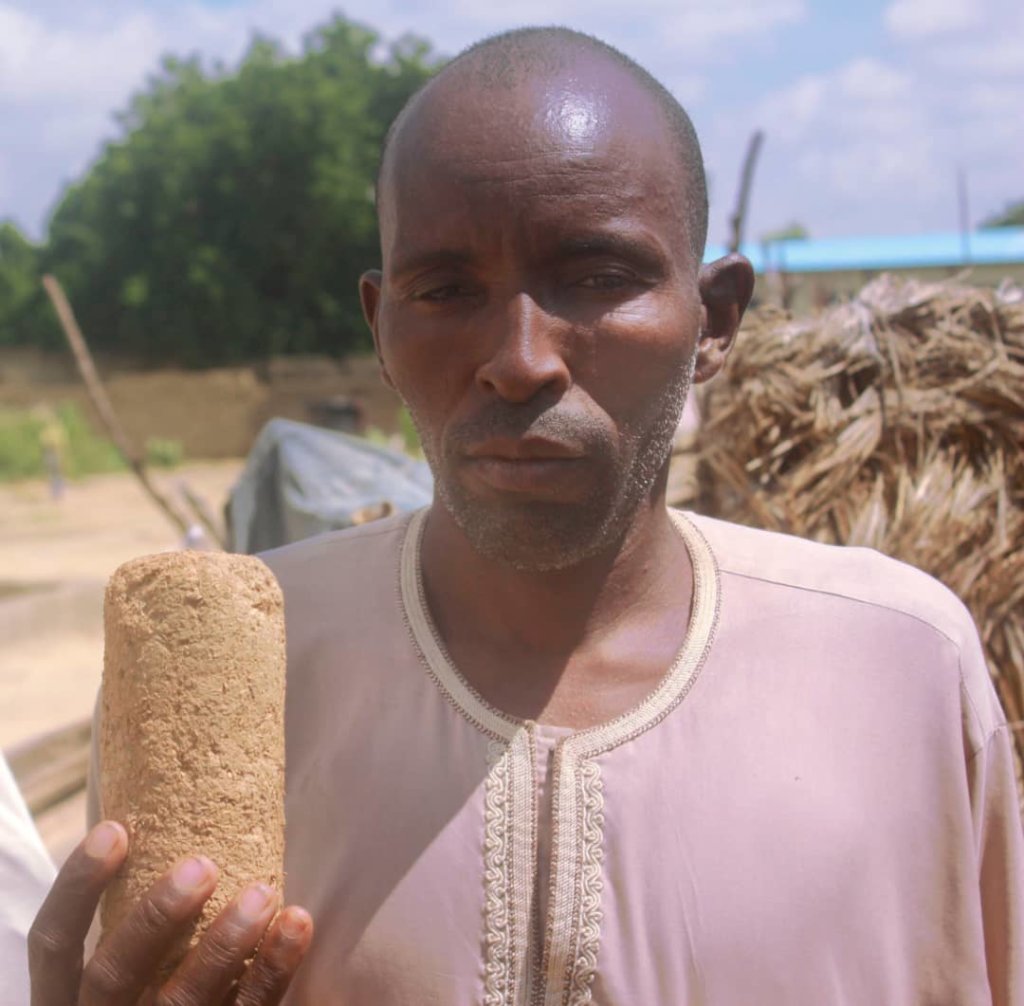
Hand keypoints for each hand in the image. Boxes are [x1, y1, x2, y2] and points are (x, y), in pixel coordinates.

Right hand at [28, 820, 312, 1004]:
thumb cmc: (154, 982)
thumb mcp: (125, 964)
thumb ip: (134, 920)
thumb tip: (178, 819)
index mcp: (67, 998)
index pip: (54, 944)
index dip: (78, 885)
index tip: (116, 828)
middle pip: (114, 975)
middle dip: (157, 918)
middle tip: (203, 866)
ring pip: (181, 1003)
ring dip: (226, 943)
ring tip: (263, 892)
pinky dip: (274, 968)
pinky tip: (295, 922)